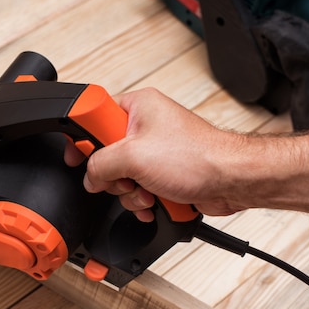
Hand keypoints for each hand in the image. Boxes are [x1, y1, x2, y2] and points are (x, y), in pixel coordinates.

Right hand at [66, 87, 247, 220]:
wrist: (231, 181)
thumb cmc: (198, 157)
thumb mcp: (134, 156)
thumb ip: (100, 164)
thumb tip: (89, 175)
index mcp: (137, 106)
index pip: (93, 116)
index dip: (82, 137)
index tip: (77, 155)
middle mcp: (144, 126)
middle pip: (104, 153)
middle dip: (113, 175)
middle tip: (126, 176)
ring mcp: (152, 152)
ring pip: (119, 176)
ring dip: (129, 192)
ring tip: (148, 190)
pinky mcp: (160, 173)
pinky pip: (136, 189)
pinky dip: (142, 200)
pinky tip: (154, 201)